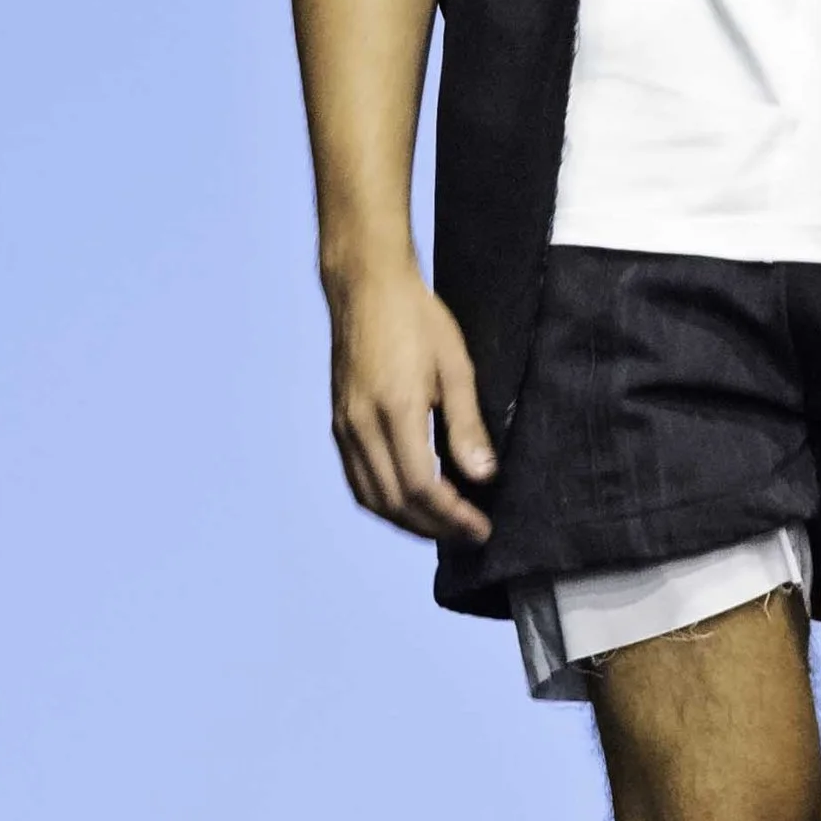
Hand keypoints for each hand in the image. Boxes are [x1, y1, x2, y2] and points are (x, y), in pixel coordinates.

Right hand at [327, 261, 496, 540]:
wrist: (366, 287)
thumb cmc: (416, 318)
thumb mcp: (455, 366)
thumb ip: (466, 425)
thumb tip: (482, 476)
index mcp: (394, 410)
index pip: (421, 488)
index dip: (453, 516)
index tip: (481, 527)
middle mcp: (362, 425)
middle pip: (395, 502)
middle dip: (435, 527)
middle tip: (469, 533)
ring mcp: (344, 427)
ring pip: (372, 498)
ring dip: (408, 522)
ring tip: (443, 526)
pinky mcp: (338, 423)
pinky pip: (357, 480)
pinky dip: (384, 503)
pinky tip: (409, 503)